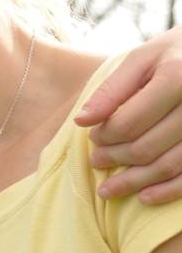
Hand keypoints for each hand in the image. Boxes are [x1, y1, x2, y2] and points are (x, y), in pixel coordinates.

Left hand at [74, 29, 181, 202]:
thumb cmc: (176, 54)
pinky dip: (167, 191)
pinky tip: (144, 197)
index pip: (129, 122)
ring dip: (134, 182)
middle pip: (147, 147)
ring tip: (108, 189)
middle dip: (115, 159)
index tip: (93, 137)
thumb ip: (113, 89)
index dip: (105, 135)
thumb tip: (81, 121)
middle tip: (96, 161)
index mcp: (177, 78)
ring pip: (168, 166)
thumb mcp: (144, 58)